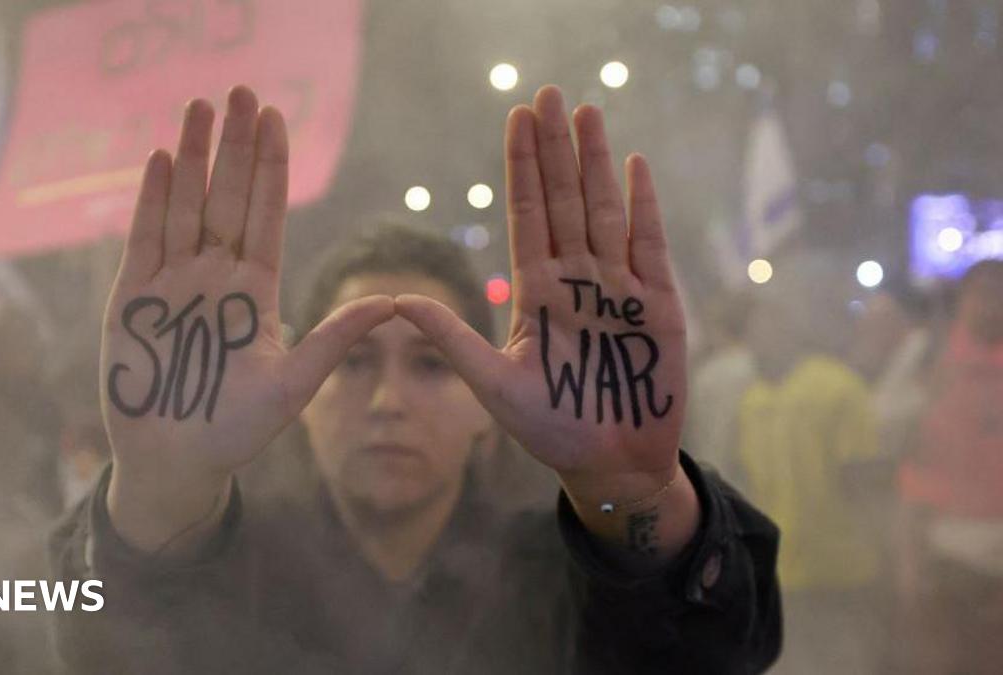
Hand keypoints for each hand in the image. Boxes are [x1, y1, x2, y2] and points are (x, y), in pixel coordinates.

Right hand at [102, 86, 393, 549]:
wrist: (177, 464)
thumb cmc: (236, 431)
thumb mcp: (293, 384)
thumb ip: (334, 340)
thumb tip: (394, 304)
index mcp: (256, 289)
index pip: (267, 214)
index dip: (271, 167)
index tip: (276, 119)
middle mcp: (217, 276)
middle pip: (228, 197)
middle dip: (235, 146)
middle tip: (241, 92)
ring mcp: (174, 282)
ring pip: (186, 206)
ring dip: (191, 158)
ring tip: (199, 108)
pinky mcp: (133, 297)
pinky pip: (144, 238)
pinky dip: (152, 200)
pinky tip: (160, 159)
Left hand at [397, 86, 686, 487]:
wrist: (610, 465)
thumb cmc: (550, 429)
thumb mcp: (493, 385)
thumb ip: (452, 340)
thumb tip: (396, 301)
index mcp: (536, 292)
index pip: (527, 215)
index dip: (523, 168)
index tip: (516, 119)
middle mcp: (576, 280)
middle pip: (565, 200)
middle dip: (556, 149)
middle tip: (549, 94)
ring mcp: (618, 289)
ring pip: (604, 212)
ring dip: (596, 163)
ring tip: (587, 114)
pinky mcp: (658, 306)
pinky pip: (649, 246)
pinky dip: (644, 206)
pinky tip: (634, 166)